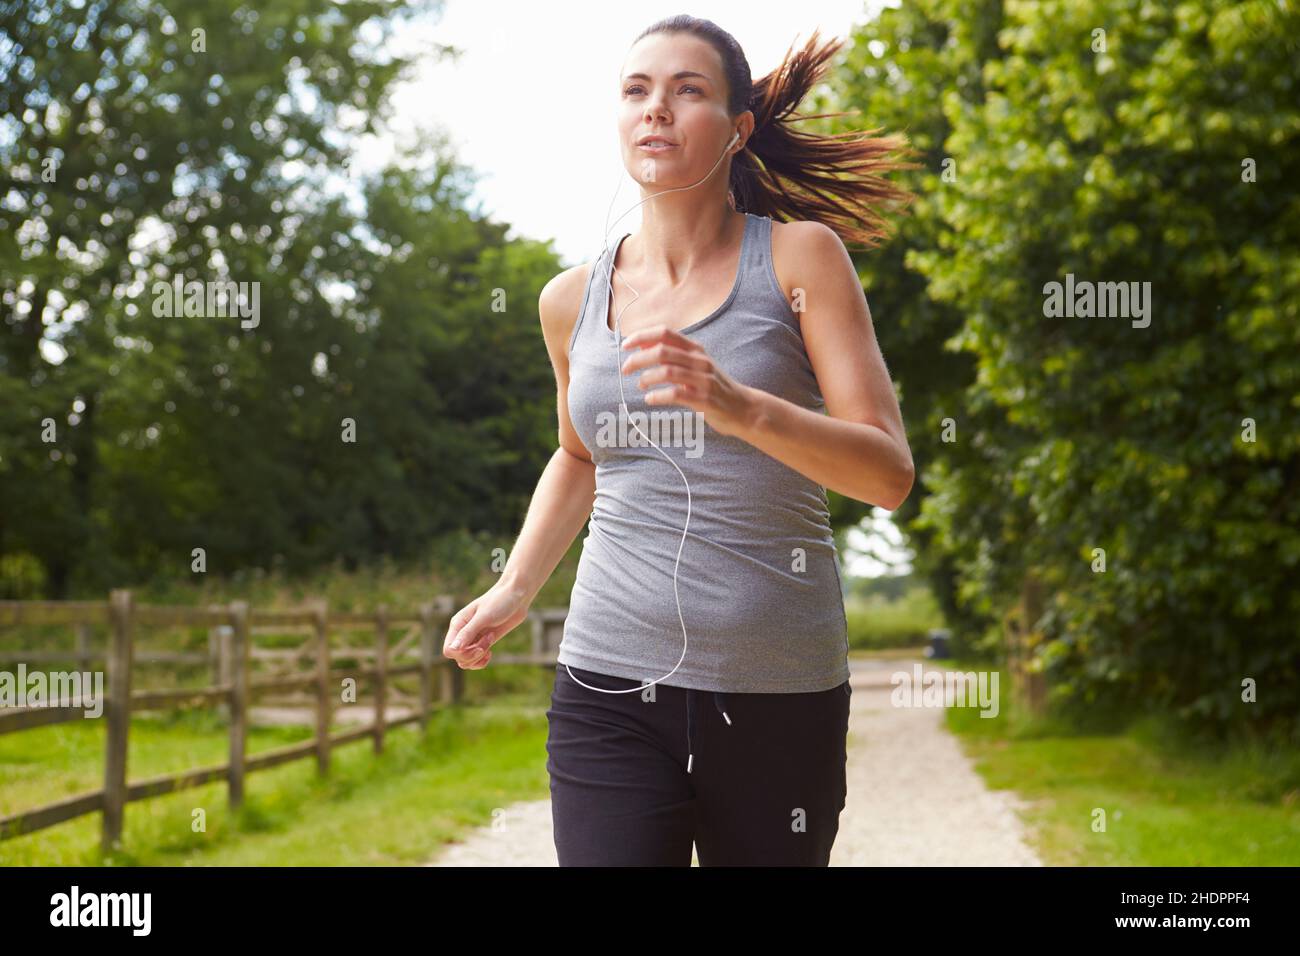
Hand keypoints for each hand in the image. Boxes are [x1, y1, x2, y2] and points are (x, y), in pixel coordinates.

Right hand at [443, 581, 529, 669]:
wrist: (516, 596)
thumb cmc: (499, 601)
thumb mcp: (484, 617)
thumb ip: (468, 633)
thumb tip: (453, 648)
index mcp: (458, 624)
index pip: (449, 650)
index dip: (463, 654)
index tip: (479, 646)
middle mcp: (462, 633)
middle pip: (458, 657)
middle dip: (474, 655)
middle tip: (488, 640)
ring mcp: (473, 638)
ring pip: (466, 661)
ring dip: (479, 657)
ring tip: (490, 640)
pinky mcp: (484, 642)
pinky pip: (476, 659)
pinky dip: (482, 661)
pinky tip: (490, 653)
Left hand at [619, 326, 758, 437]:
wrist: (744, 408)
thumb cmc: (714, 386)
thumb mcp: (695, 365)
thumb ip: (672, 354)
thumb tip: (641, 344)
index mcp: (695, 349)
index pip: (665, 333)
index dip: (642, 336)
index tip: (625, 345)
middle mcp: (700, 360)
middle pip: (662, 352)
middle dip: (638, 360)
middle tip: (625, 369)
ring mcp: (704, 380)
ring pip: (668, 372)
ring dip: (648, 378)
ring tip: (641, 385)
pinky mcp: (705, 400)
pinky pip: (676, 394)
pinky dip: (658, 396)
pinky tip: (650, 399)